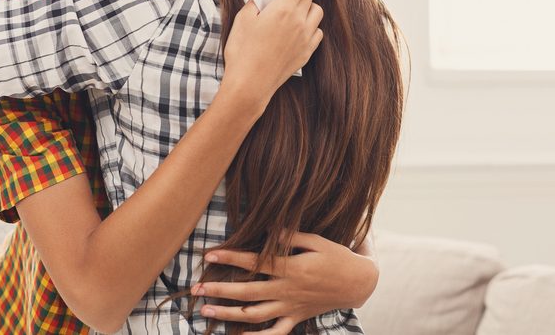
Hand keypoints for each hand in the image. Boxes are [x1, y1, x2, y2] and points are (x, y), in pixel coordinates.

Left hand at [193, 231, 378, 333]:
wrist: (358, 282)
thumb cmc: (337, 257)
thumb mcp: (317, 240)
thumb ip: (291, 236)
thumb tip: (268, 230)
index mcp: (292, 268)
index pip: (254, 263)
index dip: (230, 258)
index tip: (209, 255)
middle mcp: (288, 290)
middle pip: (247, 292)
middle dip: (219, 290)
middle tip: (196, 289)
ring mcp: (291, 307)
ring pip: (254, 315)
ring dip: (228, 314)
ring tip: (206, 311)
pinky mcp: (296, 319)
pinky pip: (275, 334)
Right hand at [222, 0, 322, 110]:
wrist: (250, 84)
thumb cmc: (242, 51)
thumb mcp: (243, 20)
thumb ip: (256, 1)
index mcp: (284, 9)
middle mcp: (300, 21)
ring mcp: (306, 38)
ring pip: (317, 12)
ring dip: (308, 7)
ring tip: (293, 11)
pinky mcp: (307, 52)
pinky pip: (317, 32)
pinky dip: (311, 26)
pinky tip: (298, 30)